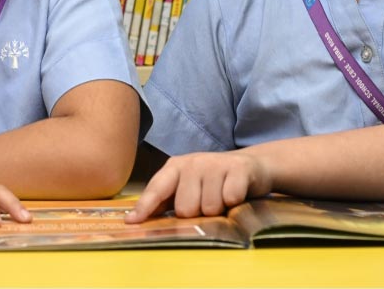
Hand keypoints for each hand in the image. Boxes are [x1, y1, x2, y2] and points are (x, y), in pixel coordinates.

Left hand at [125, 150, 272, 223]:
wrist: (251, 164)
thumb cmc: (214, 181)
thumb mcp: (188, 185)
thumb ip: (166, 200)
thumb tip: (138, 219)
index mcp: (175, 167)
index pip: (156, 188)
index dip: (145, 206)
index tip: (132, 222)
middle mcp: (193, 162)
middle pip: (186, 208)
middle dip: (197, 213)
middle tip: (207, 202)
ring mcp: (215, 163)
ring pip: (210, 207)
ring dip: (219, 210)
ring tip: (223, 198)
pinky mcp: (237, 168)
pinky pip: (230, 199)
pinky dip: (235, 203)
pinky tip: (236, 194)